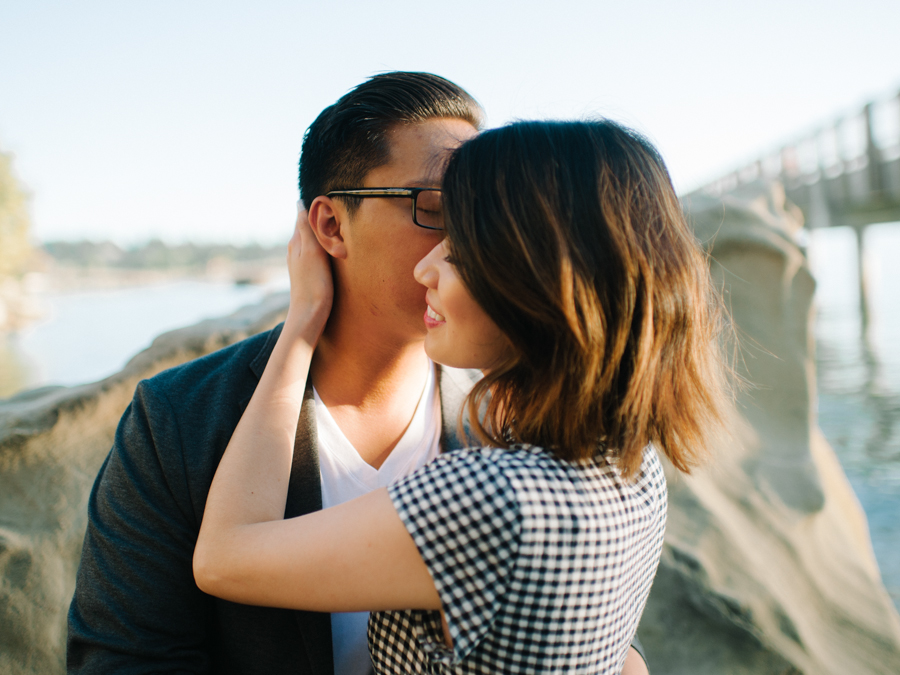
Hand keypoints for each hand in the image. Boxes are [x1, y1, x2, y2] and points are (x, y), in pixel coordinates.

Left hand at [284, 208, 332, 342]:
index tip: (326, 200)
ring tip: (335, 226)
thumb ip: (307, 228)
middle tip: (335, 210)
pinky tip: (330, 249)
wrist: (309, 314)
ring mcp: (300, 263)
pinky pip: (314, 252)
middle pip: (306, 227)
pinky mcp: (307, 273)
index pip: (303, 216)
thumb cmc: (314, 283)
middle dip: (318, 218)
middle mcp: (295, 250)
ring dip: (321, 232)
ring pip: (311, 240)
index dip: (314, 207)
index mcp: (296, 242)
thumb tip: (299, 203)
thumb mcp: (312, 251)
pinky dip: (322, 246)